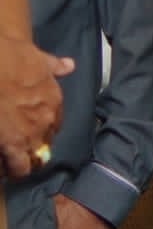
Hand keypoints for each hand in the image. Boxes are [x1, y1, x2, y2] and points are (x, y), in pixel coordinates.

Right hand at [0, 36, 73, 177]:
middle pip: (42, 150)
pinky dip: (6, 169)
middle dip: (30, 153)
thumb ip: (54, 66)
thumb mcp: (40, 59)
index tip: (29, 135)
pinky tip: (1, 169)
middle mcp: (46, 122)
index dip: (41, 133)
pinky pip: (13, 167)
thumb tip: (69, 65)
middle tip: (16, 152)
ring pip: (28, 165)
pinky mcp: (11, 145)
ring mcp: (28, 136)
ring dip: (18, 166)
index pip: (54, 128)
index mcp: (54, 103)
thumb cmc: (13, 58)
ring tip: (7, 166)